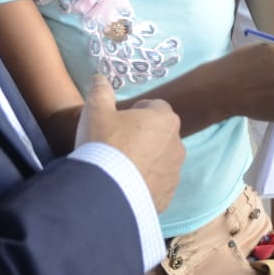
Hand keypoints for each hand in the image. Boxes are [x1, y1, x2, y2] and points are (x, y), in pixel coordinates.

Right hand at [76, 75, 185, 211]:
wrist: (106, 192)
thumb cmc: (104, 143)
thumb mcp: (96, 111)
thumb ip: (100, 91)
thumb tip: (100, 78)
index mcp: (165, 119)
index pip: (155, 107)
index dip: (137, 112)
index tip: (119, 121)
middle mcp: (177, 145)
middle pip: (160, 134)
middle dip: (144, 137)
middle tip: (118, 145)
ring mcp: (174, 173)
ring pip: (161, 161)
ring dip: (147, 161)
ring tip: (120, 169)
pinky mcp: (168, 197)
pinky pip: (157, 185)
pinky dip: (146, 184)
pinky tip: (125, 186)